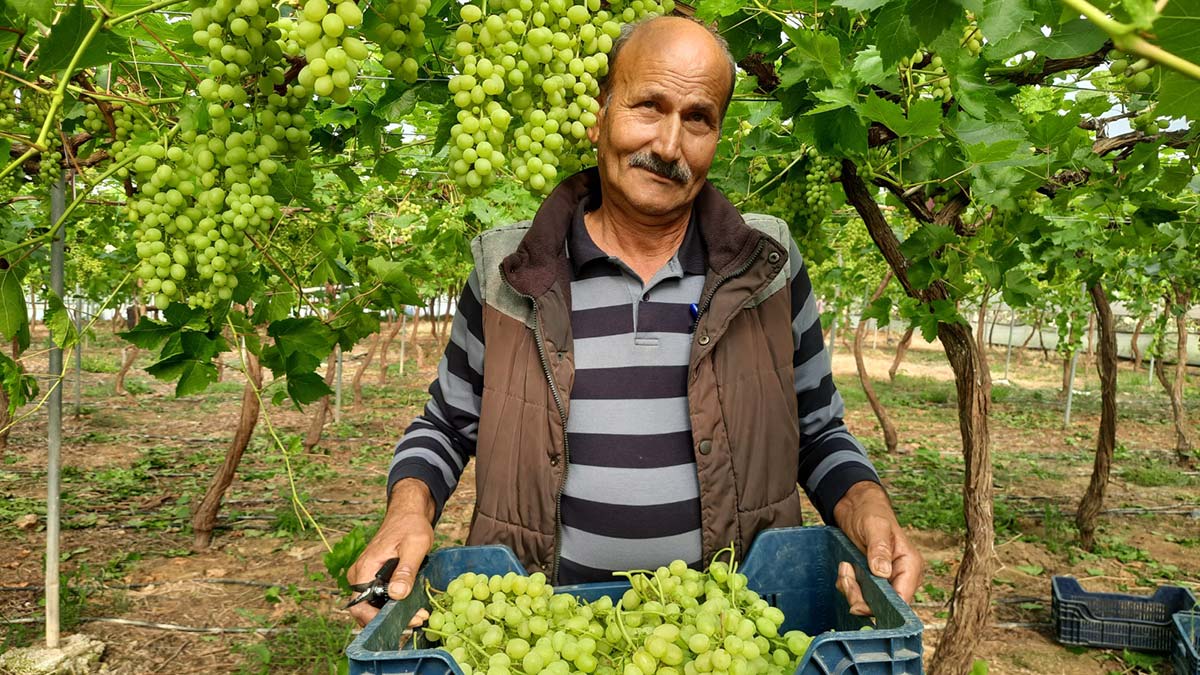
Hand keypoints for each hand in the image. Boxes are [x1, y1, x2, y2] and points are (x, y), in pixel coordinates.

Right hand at [347, 480, 435, 627]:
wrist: (407, 514)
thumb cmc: (410, 526)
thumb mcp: (414, 546)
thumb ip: (406, 570)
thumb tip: (397, 594)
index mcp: (364, 569)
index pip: (360, 607)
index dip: (379, 619)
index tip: (406, 621)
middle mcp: (359, 576)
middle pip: (366, 610)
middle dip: (389, 620)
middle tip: (418, 619)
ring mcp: (365, 578)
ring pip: (373, 606)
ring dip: (393, 614)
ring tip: (418, 614)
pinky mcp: (374, 578)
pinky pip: (379, 598)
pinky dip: (393, 606)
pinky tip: (411, 606)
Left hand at [832, 481, 922, 615]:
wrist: (856, 506)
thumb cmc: (871, 511)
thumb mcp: (875, 526)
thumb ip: (880, 549)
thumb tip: (883, 573)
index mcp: (910, 565)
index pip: (903, 599)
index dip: (883, 607)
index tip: (860, 604)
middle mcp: (901, 577)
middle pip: (884, 606)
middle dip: (860, 596)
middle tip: (846, 575)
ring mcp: (886, 580)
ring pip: (869, 602)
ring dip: (851, 589)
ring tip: (845, 566)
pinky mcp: (871, 579)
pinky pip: (859, 594)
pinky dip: (848, 585)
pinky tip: (845, 567)